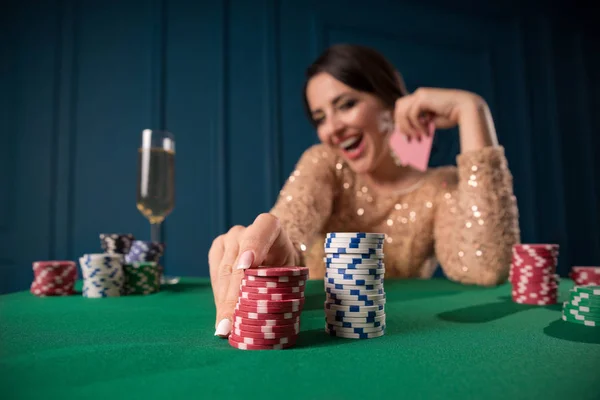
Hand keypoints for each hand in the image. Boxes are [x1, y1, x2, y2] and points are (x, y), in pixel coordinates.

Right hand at [208, 213, 298, 337]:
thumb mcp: (291, 271)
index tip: (246, 267)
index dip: (253, 248)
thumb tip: (270, 313)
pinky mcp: (217, 250)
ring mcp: (228, 239)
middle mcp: (245, 230)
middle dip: (233, 296)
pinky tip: (222, 316)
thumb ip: (282, 283)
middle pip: (237, 263)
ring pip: (223, 273)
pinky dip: (219, 298)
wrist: (275, 251)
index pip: (260, 233)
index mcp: (269, 226)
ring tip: (224, 326)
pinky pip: (215, 276)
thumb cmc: (285, 264)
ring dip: (223, 302)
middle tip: (231, 322)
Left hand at [393, 87, 482, 141]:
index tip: (404, 136)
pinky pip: (412, 114)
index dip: (400, 121)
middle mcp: (419, 94)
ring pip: (403, 112)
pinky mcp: (423, 97)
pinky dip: (417, 126)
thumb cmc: (451, 116)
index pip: (402, 108)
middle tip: (408, 139)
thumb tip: (408, 135)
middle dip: (401, 125)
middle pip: (399, 108)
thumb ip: (420, 124)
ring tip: (417, 138)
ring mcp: (420, 94)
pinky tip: (427, 132)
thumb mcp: (431, 122)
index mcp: (420, 98)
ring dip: (408, 128)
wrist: (466, 109)